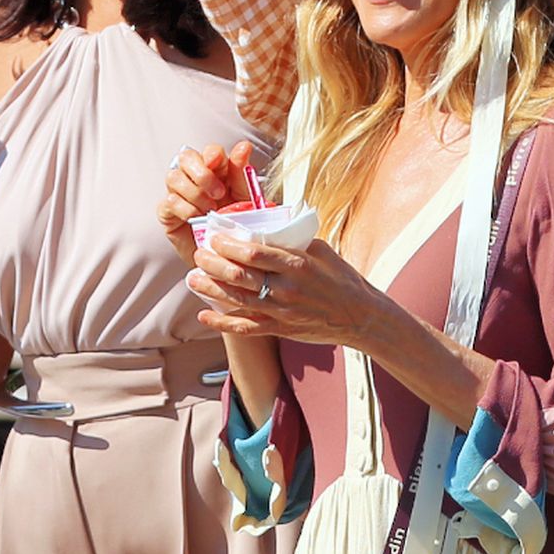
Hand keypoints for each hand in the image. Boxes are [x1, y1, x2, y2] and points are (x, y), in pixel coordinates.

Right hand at [158, 139, 257, 262]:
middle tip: (218, 194)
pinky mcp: (168, 213)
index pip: (209, 152)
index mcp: (216, 171)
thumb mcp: (244, 200)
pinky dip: (185, 208)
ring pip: (174, 177)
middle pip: (186, 157)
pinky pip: (169, 201)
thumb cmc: (235, 227)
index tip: (218, 161)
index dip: (212, 154)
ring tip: (209, 209)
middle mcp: (194, 178)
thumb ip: (242, 174)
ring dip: (194, 192)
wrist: (225, 258)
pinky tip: (196, 218)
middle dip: (202, 173)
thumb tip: (244, 146)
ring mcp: (178, 194)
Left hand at [188, 225, 386, 349]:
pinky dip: (223, 322)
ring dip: (211, 288)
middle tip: (198, 255)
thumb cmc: (342, 280)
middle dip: (213, 264)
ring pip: (237, 300)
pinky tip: (204, 314)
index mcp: (297, 264)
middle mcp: (287, 288)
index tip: (214, 237)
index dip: (228, 245)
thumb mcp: (322, 251)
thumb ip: (294, 239)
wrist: (360, 317)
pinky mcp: (281, 329)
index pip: (254, 252)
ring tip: (193, 278)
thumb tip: (269, 224)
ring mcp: (282, 311)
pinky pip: (246, 327)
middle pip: (239, 275)